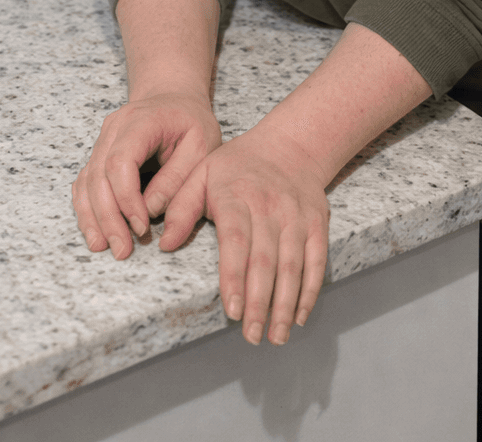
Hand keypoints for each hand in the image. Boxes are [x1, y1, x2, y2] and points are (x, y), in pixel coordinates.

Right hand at [73, 92, 221, 259]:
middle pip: (98, 175)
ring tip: (103, 247)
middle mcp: (114, 128)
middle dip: (108, 217)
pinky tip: (95, 233)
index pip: (120, 160)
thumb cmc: (192, 122)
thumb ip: (178, 178)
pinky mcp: (99, 155)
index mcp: (141, 120)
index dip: (126, 198)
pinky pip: (85, 183)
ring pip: (87, 181)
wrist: (174, 99)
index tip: (142, 226)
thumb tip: (151, 211)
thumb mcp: (202, 145)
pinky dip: (87, 209)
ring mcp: (102, 140)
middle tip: (122, 250)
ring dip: (93, 217)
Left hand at [160, 128, 328, 345]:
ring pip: (293, 265)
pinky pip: (316, 260)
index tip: (231, 310)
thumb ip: (181, 207)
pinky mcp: (316, 224)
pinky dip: (309, 290)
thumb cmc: (238, 165)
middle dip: (259, 302)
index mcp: (237, 196)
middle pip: (266, 260)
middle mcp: (270, 207)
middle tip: (251, 335)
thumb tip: (165, 243)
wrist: (290, 145)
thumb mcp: (201, 172)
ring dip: (285, 304)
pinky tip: (299, 315)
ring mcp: (296, 216)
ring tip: (275, 336)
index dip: (234, 277)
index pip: (236, 241)